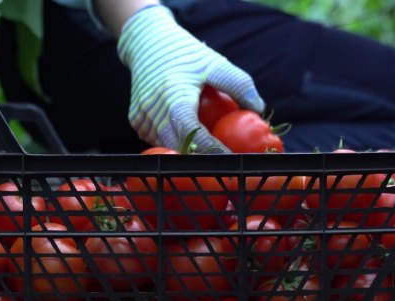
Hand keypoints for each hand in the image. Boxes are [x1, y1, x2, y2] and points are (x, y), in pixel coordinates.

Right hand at [117, 5, 264, 151]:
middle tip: (223, 164)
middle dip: (201, 159)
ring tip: (208, 156)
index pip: (193, 134)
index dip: (212, 151)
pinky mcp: (136, 121)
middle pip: (179, 147)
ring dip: (186, 153)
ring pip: (167, 147)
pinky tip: (188, 141)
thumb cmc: (187, 54)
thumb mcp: (216, 64)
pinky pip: (157, 140)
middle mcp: (153, 111)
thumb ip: (239, 85)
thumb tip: (259, 110)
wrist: (148, 42)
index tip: (231, 160)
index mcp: (174, 98)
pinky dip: (172, 143)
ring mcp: (141, 118)